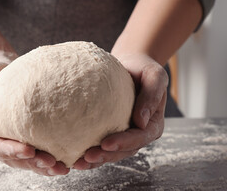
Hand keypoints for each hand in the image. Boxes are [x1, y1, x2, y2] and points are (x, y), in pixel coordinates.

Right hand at [0, 51, 69, 175]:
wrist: (1, 68)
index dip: (12, 151)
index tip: (29, 150)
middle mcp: (1, 143)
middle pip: (16, 160)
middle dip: (34, 163)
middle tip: (51, 162)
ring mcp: (17, 142)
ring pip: (30, 161)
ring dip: (45, 166)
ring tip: (62, 167)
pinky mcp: (31, 137)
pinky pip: (41, 151)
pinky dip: (53, 158)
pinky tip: (67, 160)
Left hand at [74, 53, 166, 169]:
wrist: (132, 63)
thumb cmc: (144, 68)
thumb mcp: (155, 76)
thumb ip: (152, 96)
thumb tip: (141, 122)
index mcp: (151, 125)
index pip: (139, 138)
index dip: (123, 143)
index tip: (106, 144)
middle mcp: (137, 133)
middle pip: (123, 151)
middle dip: (105, 156)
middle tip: (87, 157)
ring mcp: (123, 133)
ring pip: (110, 152)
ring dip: (95, 159)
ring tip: (77, 163)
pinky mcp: (109, 129)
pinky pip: (99, 142)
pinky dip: (87, 148)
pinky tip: (72, 153)